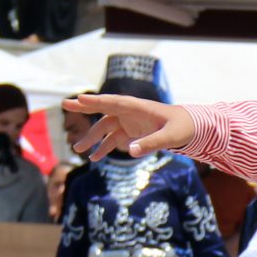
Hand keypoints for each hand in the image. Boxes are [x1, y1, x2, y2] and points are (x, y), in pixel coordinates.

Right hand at [65, 92, 193, 160]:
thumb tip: (130, 152)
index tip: (80, 98)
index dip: (97, 101)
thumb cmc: (183, 128)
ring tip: (78, 149)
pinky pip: (114, 139)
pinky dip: (104, 148)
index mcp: (139, 107)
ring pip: (105, 128)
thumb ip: (151, 143)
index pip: (114, 102)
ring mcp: (130, 122)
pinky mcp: (132, 132)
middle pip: (104, 109)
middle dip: (85, 107)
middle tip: (65, 104)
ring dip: (92, 138)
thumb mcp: (171, 137)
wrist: (191, 129)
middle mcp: (130, 112)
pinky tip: (95, 158)